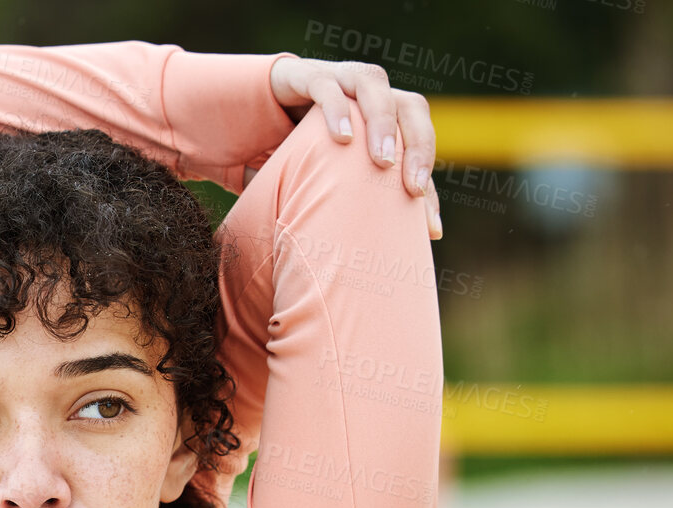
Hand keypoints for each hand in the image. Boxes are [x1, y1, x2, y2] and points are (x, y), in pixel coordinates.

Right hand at [244, 56, 441, 239]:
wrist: (242, 111)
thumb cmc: (284, 155)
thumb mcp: (318, 187)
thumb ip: (340, 208)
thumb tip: (355, 266)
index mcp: (380, 121)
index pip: (417, 147)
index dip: (428, 186)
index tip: (430, 228)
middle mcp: (367, 97)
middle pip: (410, 106)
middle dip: (420, 145)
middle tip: (412, 188)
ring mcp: (338, 79)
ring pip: (375, 85)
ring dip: (383, 122)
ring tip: (383, 161)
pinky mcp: (304, 75)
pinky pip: (327, 86)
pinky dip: (337, 110)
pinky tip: (340, 139)